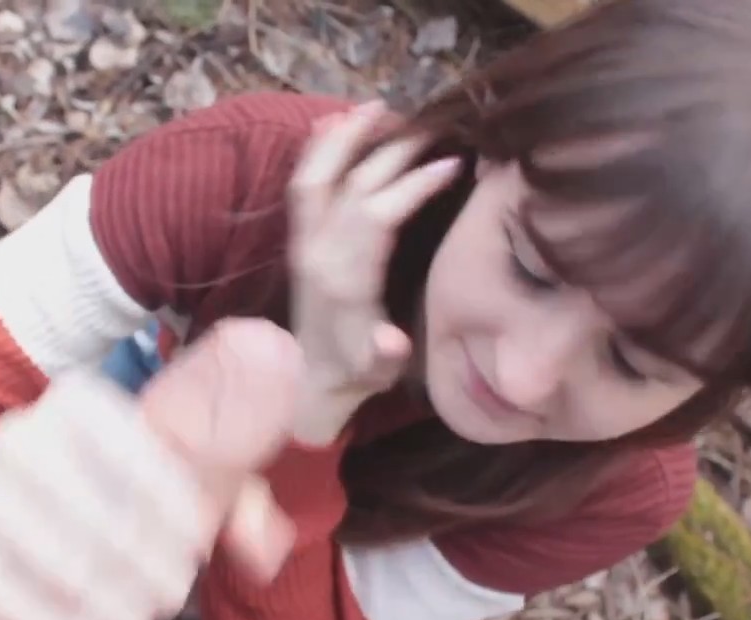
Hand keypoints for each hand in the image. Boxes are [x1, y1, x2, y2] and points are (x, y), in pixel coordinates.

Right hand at [0, 318, 301, 619]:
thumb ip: (235, 499)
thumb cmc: (121, 501)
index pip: (142, 452)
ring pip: (59, 561)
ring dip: (108, 604)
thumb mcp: (182, 483)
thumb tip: (261, 541)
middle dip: (149, 568)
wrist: (14, 530)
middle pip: (105, 515)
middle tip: (168, 597)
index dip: (178, 509)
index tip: (196, 547)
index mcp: (84, 401)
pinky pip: (1, 593)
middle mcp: (22, 427)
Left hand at [287, 100, 460, 443]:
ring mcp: (305, 243)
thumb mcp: (377, 370)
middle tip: (431, 126)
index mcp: (345, 278)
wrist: (310, 383)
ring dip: (345, 138)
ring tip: (376, 106)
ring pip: (317, 175)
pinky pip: (302, 185)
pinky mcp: (299, 240)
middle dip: (392, 150)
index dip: (413, 185)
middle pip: (354, 185)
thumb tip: (393, 340)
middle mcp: (319, 252)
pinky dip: (315, 150)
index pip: (378, 214)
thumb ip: (384, 353)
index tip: (451, 163)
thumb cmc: (357, 373)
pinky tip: (331, 122)